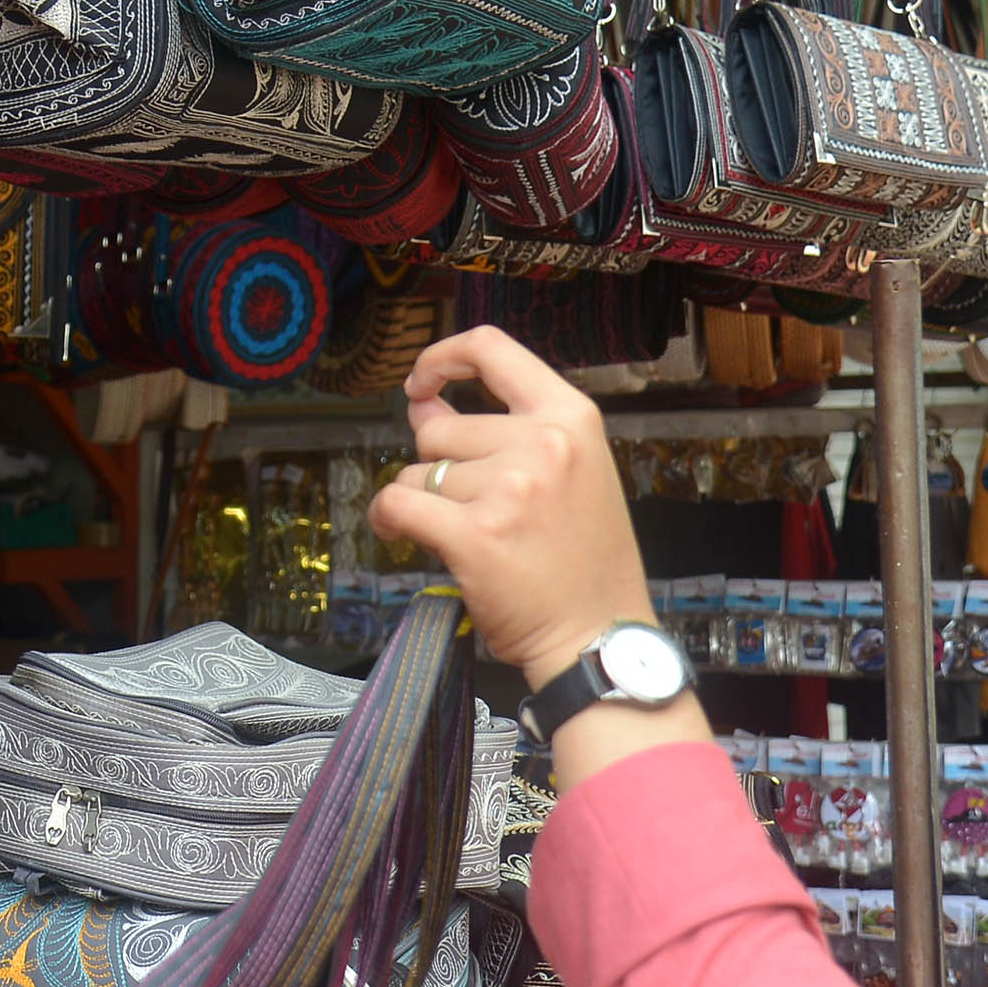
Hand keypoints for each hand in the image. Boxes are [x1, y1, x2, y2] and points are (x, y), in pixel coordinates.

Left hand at [365, 328, 654, 688]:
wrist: (600, 637)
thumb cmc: (585, 562)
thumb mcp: (570, 474)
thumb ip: (503, 432)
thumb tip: (422, 403)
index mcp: (571, 417)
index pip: (492, 349)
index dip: (442, 358)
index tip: (422, 384)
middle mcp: (543, 442)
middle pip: (442, 428)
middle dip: (440, 467)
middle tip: (474, 508)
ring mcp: (510, 488)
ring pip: (419, 473)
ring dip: (425, 503)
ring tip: (464, 534)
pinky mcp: (475, 535)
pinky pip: (397, 504)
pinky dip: (387, 519)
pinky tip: (399, 533)